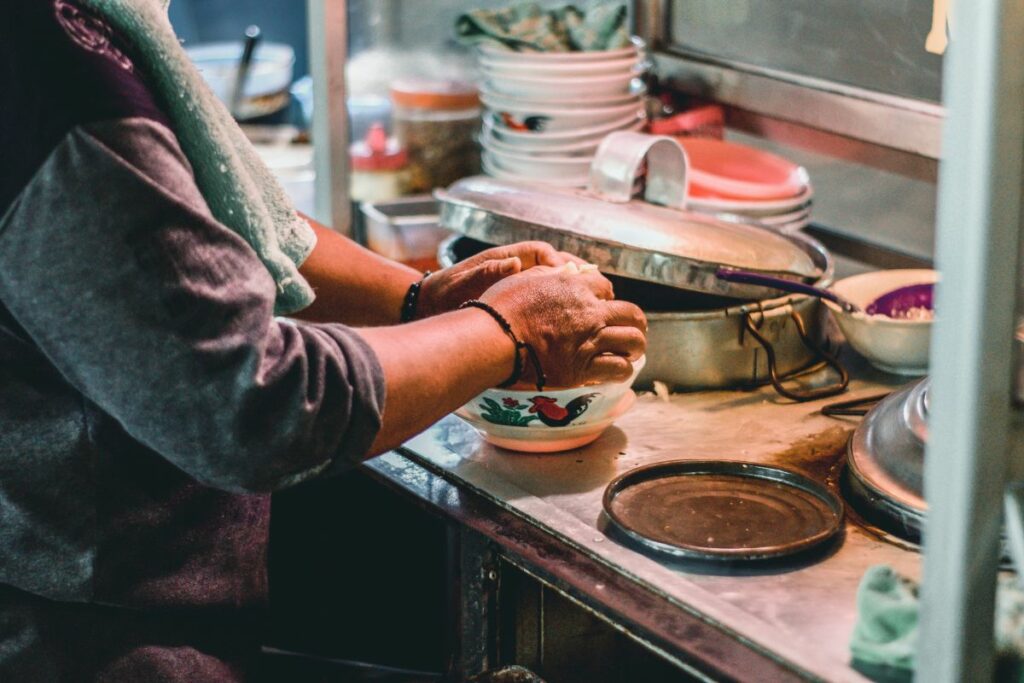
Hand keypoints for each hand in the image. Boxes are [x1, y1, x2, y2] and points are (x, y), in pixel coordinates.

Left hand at [416, 241, 580, 318]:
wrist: (428, 305)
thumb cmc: (443, 294)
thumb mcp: (460, 285)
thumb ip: (485, 274)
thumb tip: (513, 264)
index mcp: (503, 258)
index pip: (540, 251)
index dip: (557, 262)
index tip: (571, 278)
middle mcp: (514, 267)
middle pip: (553, 263)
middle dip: (576, 273)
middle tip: (597, 288)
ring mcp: (517, 283)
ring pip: (554, 280)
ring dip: (575, 287)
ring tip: (596, 300)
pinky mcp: (518, 299)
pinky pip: (546, 296)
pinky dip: (564, 302)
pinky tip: (578, 318)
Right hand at [479, 267, 646, 386]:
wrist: (493, 338)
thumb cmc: (501, 307)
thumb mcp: (525, 278)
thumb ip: (549, 275)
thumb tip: (563, 274)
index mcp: (575, 287)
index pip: (605, 287)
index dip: (606, 297)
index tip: (602, 305)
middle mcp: (589, 312)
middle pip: (631, 313)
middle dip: (635, 321)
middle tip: (631, 328)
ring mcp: (589, 340)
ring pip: (633, 340)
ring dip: (635, 346)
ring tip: (631, 351)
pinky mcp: (583, 368)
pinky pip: (618, 368)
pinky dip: (622, 369)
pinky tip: (619, 370)